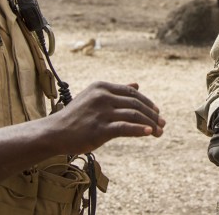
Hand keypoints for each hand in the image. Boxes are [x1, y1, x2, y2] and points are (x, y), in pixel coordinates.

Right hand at [48, 81, 164, 153]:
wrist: (55, 132)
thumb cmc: (75, 116)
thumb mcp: (94, 97)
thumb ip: (116, 91)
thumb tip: (137, 84)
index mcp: (102, 86)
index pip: (132, 92)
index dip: (147, 102)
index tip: (157, 112)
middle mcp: (102, 96)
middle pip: (136, 103)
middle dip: (152, 114)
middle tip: (163, 124)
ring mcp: (101, 112)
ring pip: (134, 115)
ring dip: (150, 124)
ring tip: (159, 132)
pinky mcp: (99, 129)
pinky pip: (125, 128)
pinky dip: (139, 130)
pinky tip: (149, 133)